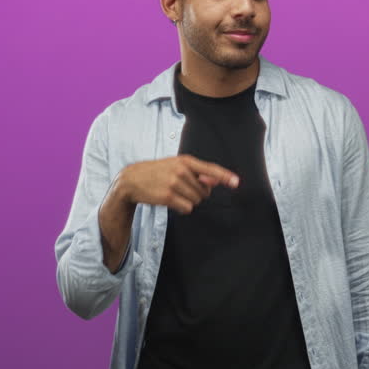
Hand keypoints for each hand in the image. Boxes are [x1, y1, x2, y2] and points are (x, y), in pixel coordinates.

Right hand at [115, 154, 238, 214]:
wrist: (132, 179)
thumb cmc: (158, 172)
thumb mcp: (177, 166)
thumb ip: (197, 173)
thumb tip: (215, 182)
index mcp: (185, 161)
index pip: (210, 168)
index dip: (225, 176)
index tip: (236, 182)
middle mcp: (181, 170)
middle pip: (205, 191)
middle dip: (197, 193)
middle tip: (182, 188)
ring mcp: (174, 183)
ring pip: (197, 200)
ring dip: (189, 201)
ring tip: (174, 193)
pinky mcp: (168, 197)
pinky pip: (187, 208)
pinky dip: (182, 208)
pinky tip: (171, 201)